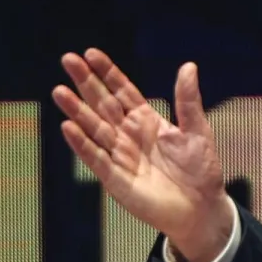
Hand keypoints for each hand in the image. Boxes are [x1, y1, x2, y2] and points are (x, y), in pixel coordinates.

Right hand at [53, 49, 232, 261]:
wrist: (201, 208)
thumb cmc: (200, 170)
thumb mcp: (197, 130)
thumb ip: (187, 101)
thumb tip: (188, 66)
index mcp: (147, 121)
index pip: (123, 92)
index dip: (108, 73)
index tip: (91, 53)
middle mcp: (129, 135)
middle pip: (103, 104)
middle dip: (86, 83)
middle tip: (68, 59)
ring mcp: (120, 156)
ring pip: (94, 128)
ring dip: (77, 110)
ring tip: (60, 90)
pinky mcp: (116, 179)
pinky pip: (96, 158)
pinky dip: (82, 143)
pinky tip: (69, 127)